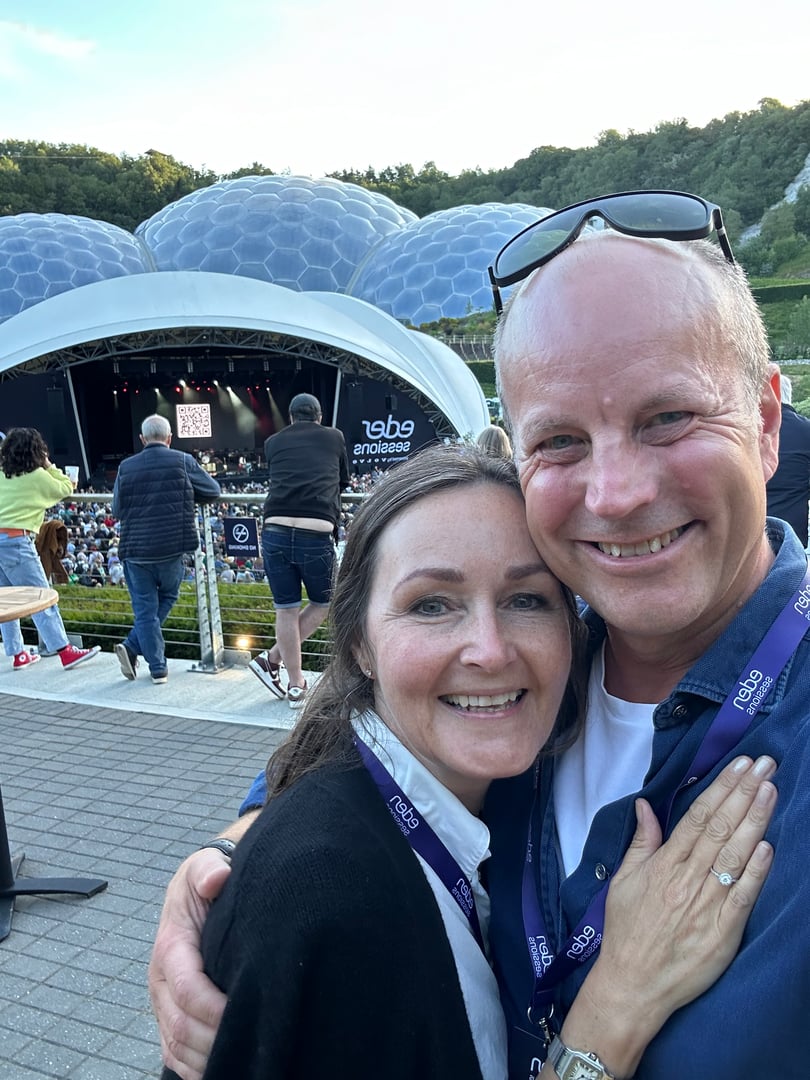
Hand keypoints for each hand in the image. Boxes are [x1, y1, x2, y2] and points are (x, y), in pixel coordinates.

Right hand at [148, 850, 230, 1079]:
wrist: (204, 887)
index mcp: (170, 947)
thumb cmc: (210, 879)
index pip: (186, 988)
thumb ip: (208, 868)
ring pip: (175, 1045)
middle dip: (213, 1040)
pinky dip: (195, 1068)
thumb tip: (216, 878)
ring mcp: (164, 1001)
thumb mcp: (206, 864)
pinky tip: (224, 1068)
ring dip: (205, 1058)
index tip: (245, 1012)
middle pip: (180, 1026)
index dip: (212, 1008)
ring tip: (241, 1060)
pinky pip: (174, 1053)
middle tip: (252, 1044)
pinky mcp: (171, 1015)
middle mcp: (161, 980)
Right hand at [557, 755, 775, 1076]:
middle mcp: (686, 879)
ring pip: (733, 855)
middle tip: (765, 765)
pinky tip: (768, 847)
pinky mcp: (722, 932)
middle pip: (719, 828)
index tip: (740, 764)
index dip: (721, 788)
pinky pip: (742, 897)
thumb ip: (641, 841)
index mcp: (664, 864)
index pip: (697, 816)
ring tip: (771, 790)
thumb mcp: (624, 880)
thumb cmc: (627, 930)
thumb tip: (646, 804)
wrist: (632, 985)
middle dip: (743, 793)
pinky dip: (756, 871)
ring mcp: (706, 905)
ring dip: (754, 820)